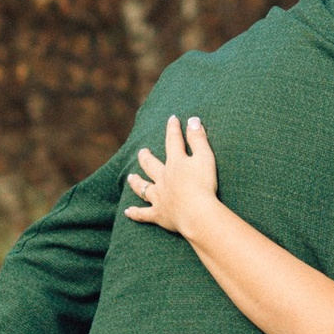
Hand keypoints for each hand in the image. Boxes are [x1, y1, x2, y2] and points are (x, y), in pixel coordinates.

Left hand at [124, 113, 220, 238]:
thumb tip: (192, 120)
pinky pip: (143, 214)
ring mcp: (159, 197)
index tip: (172, 119)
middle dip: (146, 157)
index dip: (173, 129)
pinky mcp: (159, 214)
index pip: (173, 141)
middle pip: (151, 165)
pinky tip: (127, 212)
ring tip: (131, 177)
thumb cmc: (203, 185)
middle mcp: (163, 178)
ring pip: (143, 187)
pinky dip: (135, 213)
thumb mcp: (205, 157)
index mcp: (176, 163)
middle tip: (142, 152)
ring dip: (136, 182)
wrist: (196, 213)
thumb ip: (198, 139)